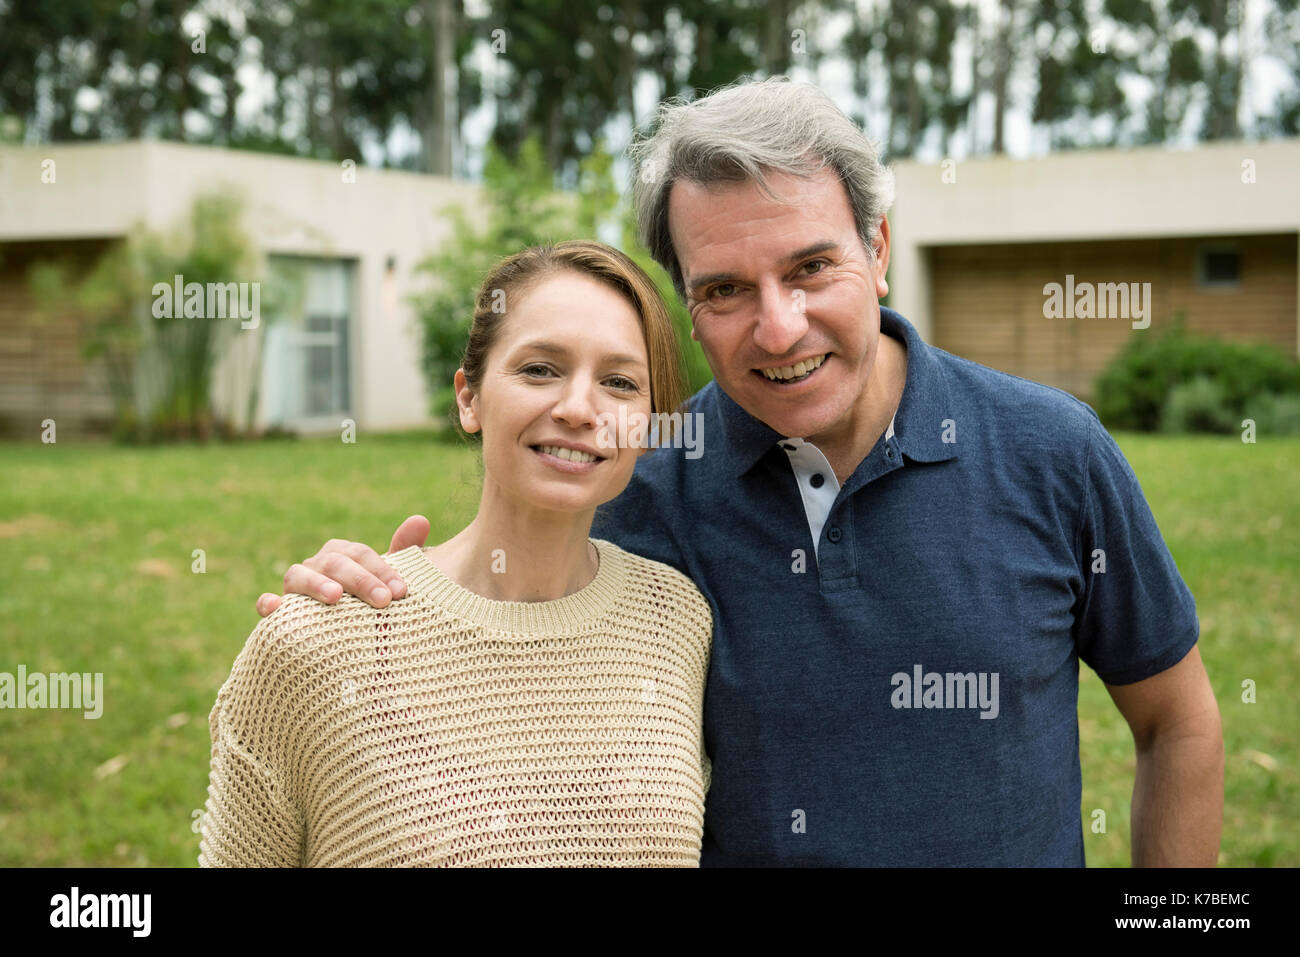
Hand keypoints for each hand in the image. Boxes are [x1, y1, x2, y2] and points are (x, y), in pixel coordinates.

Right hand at [256, 515, 430, 616]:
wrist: (343, 637)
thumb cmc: (368, 602)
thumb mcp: (386, 580)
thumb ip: (403, 551)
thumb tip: (421, 519)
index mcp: (341, 554)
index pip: (360, 554)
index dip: (381, 569)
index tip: (401, 591)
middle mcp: (316, 565)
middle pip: (334, 563)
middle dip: (360, 580)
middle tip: (383, 601)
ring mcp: (294, 587)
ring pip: (298, 576)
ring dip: (316, 584)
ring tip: (336, 597)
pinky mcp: (279, 612)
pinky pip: (266, 604)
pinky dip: (268, 603)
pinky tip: (275, 607)